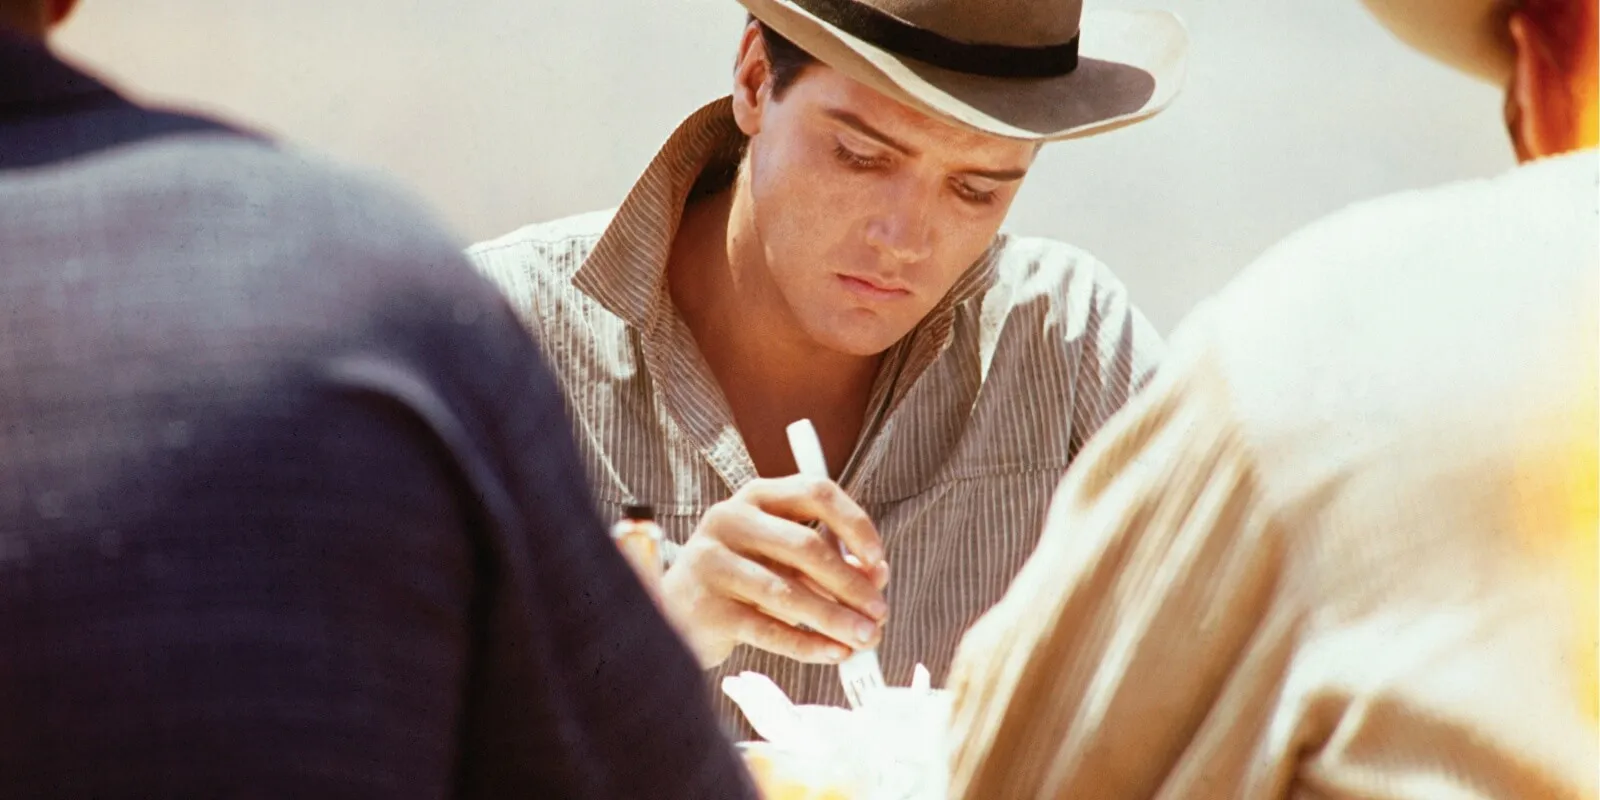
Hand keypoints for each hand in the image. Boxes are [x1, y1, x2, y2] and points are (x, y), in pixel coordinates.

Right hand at [659, 475, 889, 667]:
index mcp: (757, 496)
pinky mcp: (707, 607)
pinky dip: (807, 644)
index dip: (855, 524)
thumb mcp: (784, 558)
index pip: (816, 492)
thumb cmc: (742, 578)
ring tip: (865, 639)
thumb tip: (878, 576)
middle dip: (850, 584)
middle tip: (879, 612)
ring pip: (787, 592)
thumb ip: (830, 560)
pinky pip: (767, 629)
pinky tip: (834, 653)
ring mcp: (713, 562)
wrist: (674, 612)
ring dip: (835, 619)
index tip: (878, 559)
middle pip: (804, 545)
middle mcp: (730, 519)